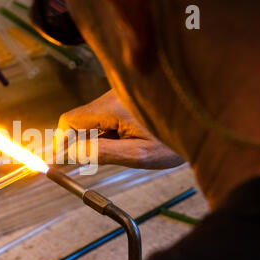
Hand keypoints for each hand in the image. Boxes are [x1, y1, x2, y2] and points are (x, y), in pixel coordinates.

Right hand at [57, 90, 183, 168]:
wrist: (203, 124)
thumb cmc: (175, 141)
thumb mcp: (138, 154)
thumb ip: (102, 153)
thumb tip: (71, 153)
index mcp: (112, 106)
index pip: (70, 120)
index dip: (59, 140)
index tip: (57, 159)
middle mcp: (113, 95)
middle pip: (80, 119)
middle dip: (78, 141)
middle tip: (84, 163)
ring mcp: (119, 95)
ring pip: (93, 118)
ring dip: (95, 137)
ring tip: (120, 150)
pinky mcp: (126, 98)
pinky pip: (106, 115)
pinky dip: (106, 131)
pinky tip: (126, 141)